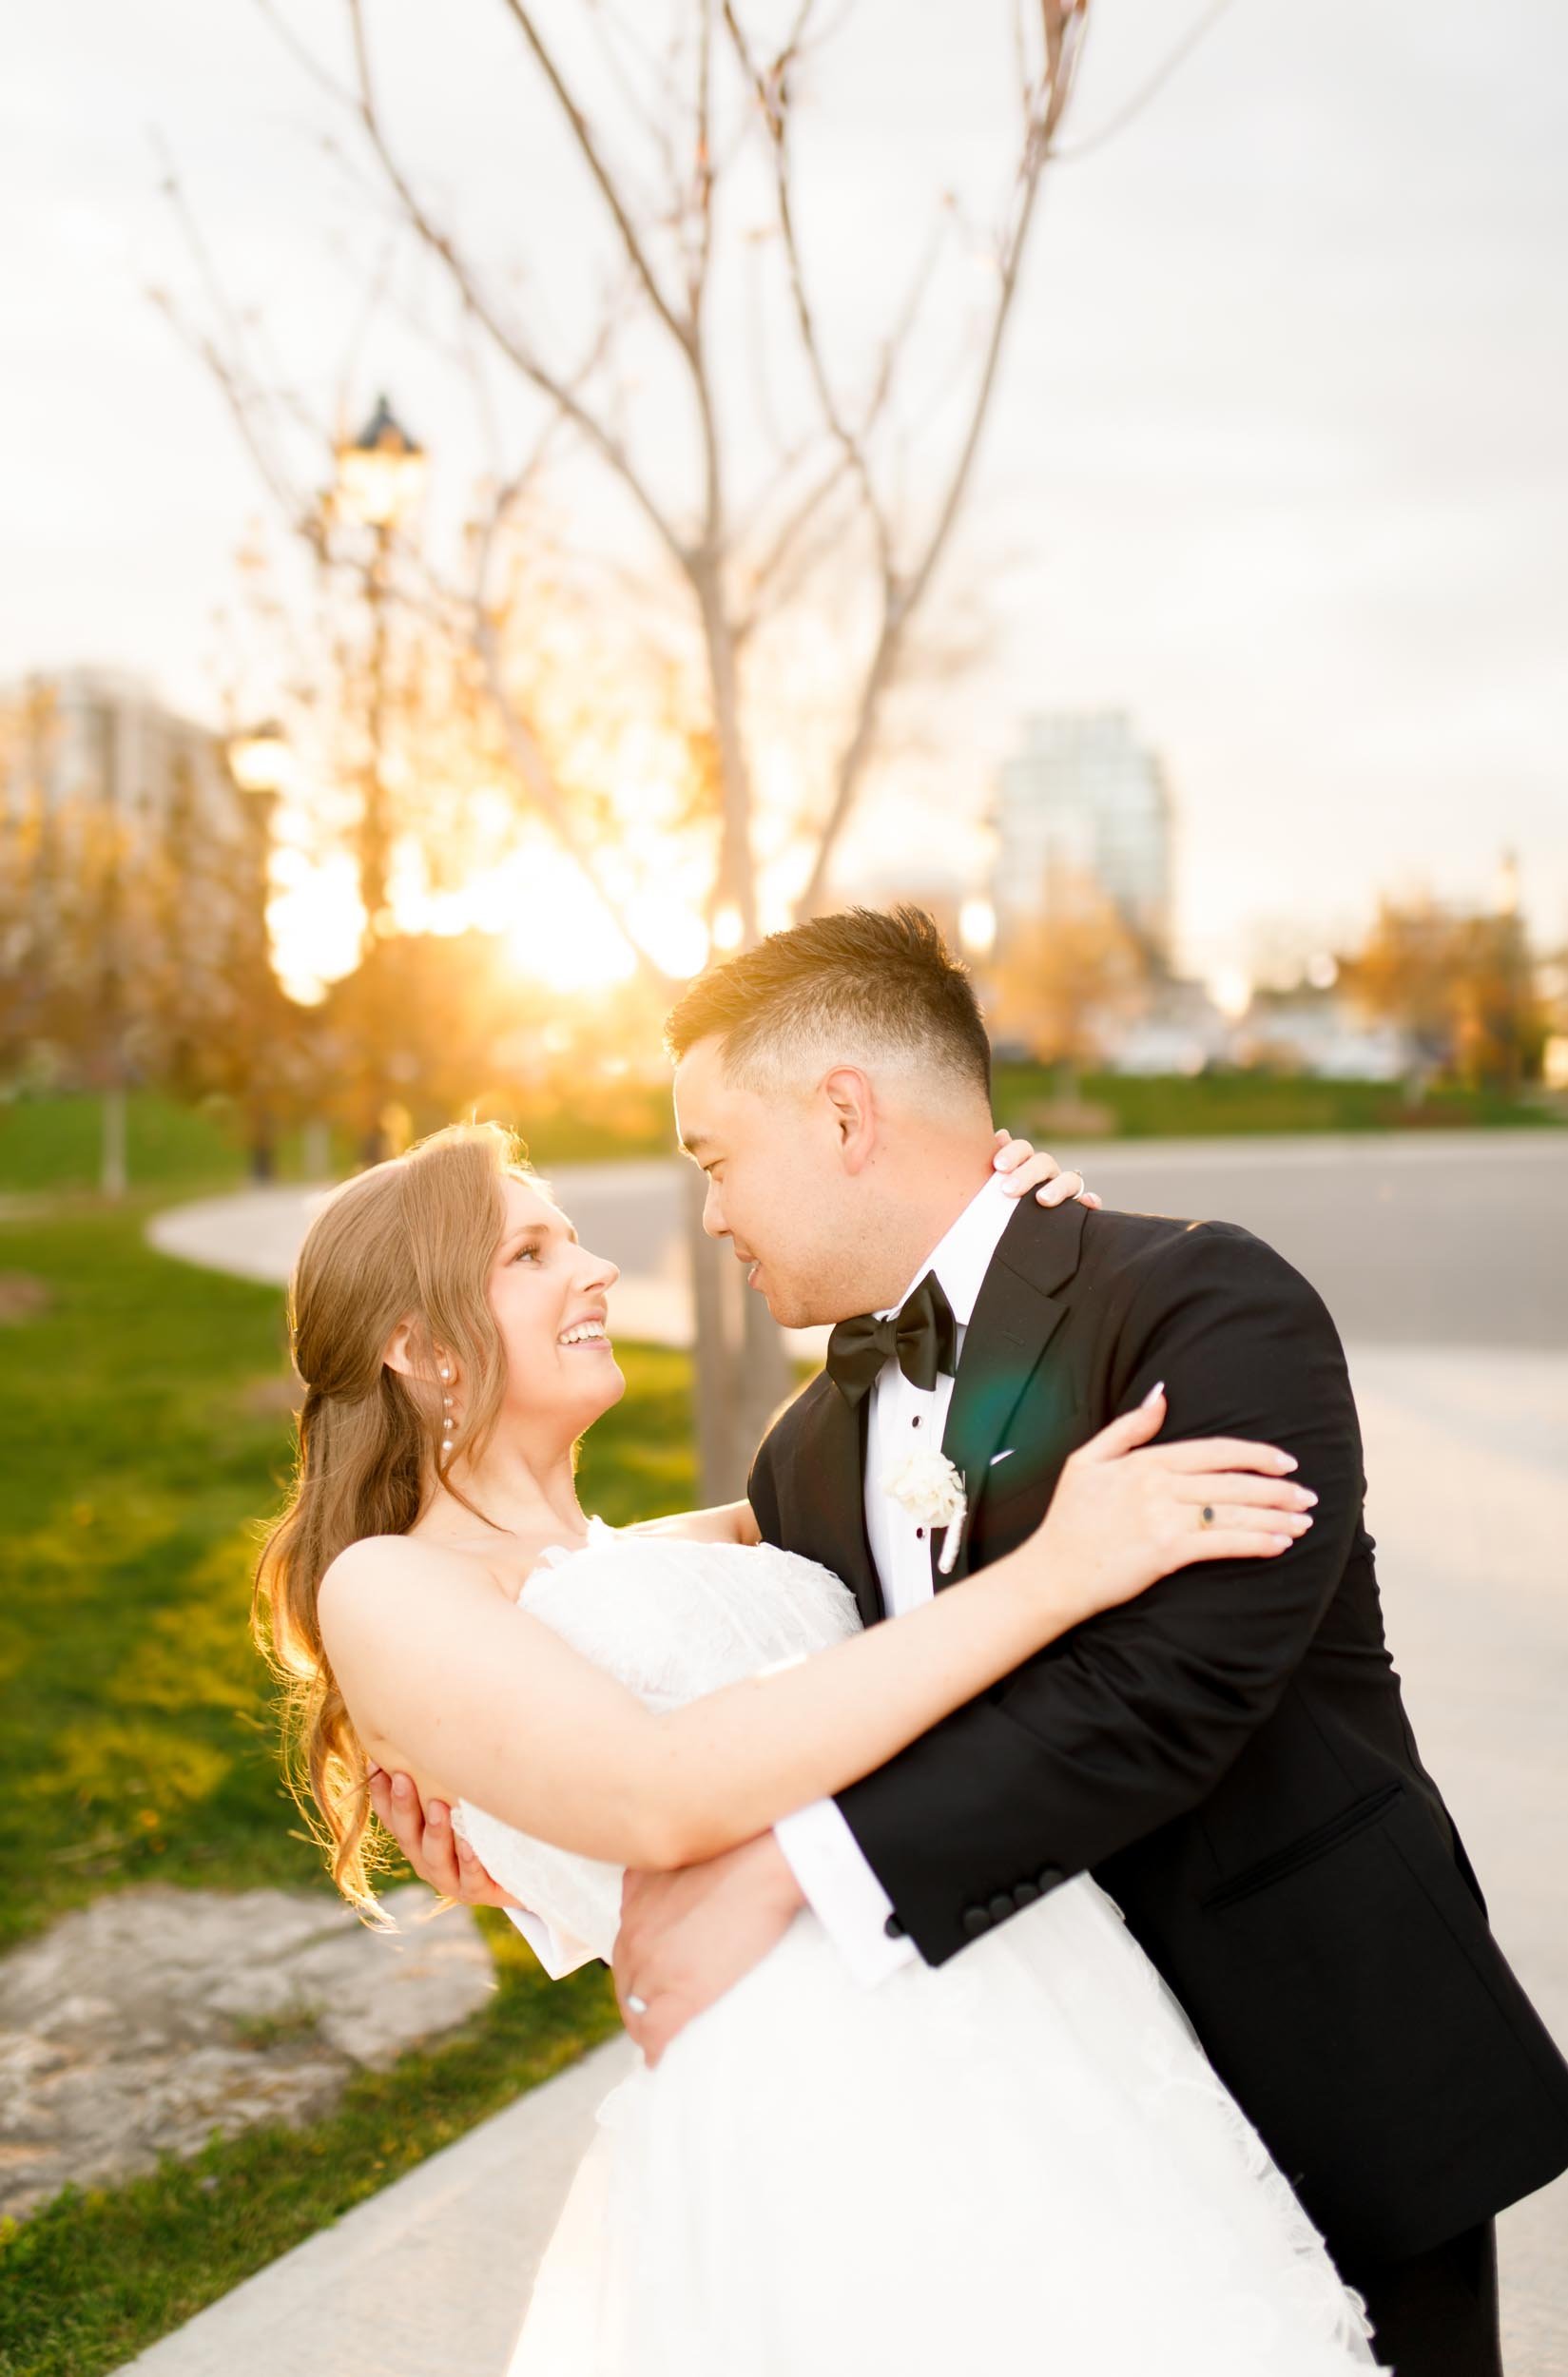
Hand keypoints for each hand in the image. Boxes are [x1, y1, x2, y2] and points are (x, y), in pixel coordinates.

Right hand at [366, 1765, 520, 1908]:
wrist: (524, 1867)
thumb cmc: (487, 1823)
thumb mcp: (465, 1795)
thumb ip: (444, 1774)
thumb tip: (433, 1723)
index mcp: (417, 1836)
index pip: (391, 1815)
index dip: (381, 1792)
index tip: (375, 1764)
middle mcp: (427, 1857)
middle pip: (407, 1834)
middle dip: (403, 1804)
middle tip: (402, 1777)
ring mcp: (450, 1878)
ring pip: (434, 1857)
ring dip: (435, 1833)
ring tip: (439, 1809)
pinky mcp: (478, 1891)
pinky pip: (471, 1879)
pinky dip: (469, 1862)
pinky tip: (470, 1846)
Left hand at [613, 1833, 804, 2066]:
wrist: (766, 1863)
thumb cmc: (741, 1849)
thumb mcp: (685, 1852)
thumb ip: (669, 1871)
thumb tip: (674, 1883)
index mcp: (636, 1903)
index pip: (625, 1950)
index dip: (637, 1973)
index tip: (651, 1985)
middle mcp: (635, 1935)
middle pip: (625, 1983)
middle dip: (637, 2001)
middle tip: (656, 2015)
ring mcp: (654, 1965)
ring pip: (635, 2011)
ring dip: (645, 2026)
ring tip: (661, 2039)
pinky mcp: (679, 1992)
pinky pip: (655, 2034)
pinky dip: (655, 2049)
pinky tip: (661, 2058)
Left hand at [991, 1128, 1102, 1209]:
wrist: (1014, 1243)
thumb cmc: (996, 1213)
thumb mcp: (989, 1190)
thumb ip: (990, 1164)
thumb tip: (1001, 1134)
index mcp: (1024, 1165)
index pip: (1022, 1149)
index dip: (1012, 1153)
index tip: (998, 1166)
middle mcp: (1046, 1175)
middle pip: (1044, 1162)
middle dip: (1026, 1174)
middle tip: (1008, 1190)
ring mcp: (1065, 1192)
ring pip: (1070, 1179)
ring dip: (1058, 1187)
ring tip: (1042, 1200)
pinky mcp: (1079, 1212)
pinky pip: (1090, 1203)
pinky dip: (1091, 1201)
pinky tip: (1088, 1203)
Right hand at [1030, 1387, 1316, 1623]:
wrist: (1052, 1573)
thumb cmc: (1069, 1519)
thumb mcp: (1087, 1460)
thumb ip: (1128, 1428)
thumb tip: (1162, 1393)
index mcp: (1145, 1462)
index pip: (1214, 1452)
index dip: (1255, 1455)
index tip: (1286, 1462)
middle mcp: (1158, 1486)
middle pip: (1233, 1483)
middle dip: (1278, 1490)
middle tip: (1309, 1496)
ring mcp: (1163, 1520)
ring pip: (1234, 1513)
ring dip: (1276, 1517)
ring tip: (1304, 1521)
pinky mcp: (1166, 1554)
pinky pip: (1222, 1545)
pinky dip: (1255, 1543)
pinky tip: (1278, 1544)